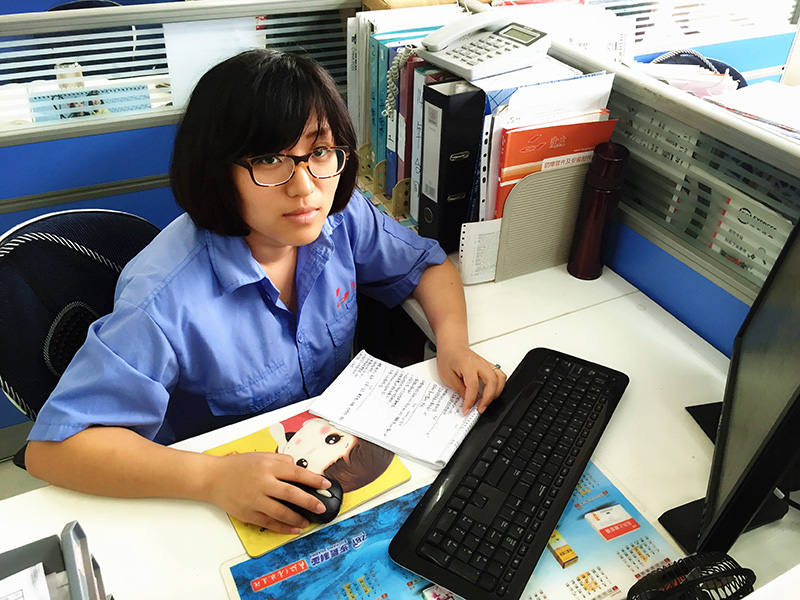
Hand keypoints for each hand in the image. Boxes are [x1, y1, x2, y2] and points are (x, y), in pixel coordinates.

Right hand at [205, 452, 329, 533]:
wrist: (213, 478)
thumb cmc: (237, 466)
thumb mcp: (261, 456)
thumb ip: (281, 461)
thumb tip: (298, 468)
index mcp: (269, 466)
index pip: (297, 474)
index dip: (314, 480)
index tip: (326, 485)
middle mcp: (263, 483)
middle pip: (292, 494)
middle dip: (310, 501)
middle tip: (321, 506)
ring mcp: (256, 500)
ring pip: (282, 511)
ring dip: (298, 518)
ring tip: (308, 521)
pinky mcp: (249, 513)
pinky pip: (270, 523)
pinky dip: (283, 527)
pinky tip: (293, 528)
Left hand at [436, 344, 506, 414]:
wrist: (452, 346)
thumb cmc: (448, 357)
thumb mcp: (446, 375)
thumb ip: (458, 388)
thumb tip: (467, 400)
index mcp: (467, 365)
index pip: (473, 385)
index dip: (470, 400)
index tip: (467, 409)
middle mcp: (479, 364)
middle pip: (491, 382)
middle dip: (487, 399)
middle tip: (479, 409)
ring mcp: (486, 364)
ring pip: (500, 378)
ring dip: (496, 393)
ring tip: (487, 402)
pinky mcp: (488, 366)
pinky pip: (500, 375)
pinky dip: (499, 386)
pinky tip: (492, 393)